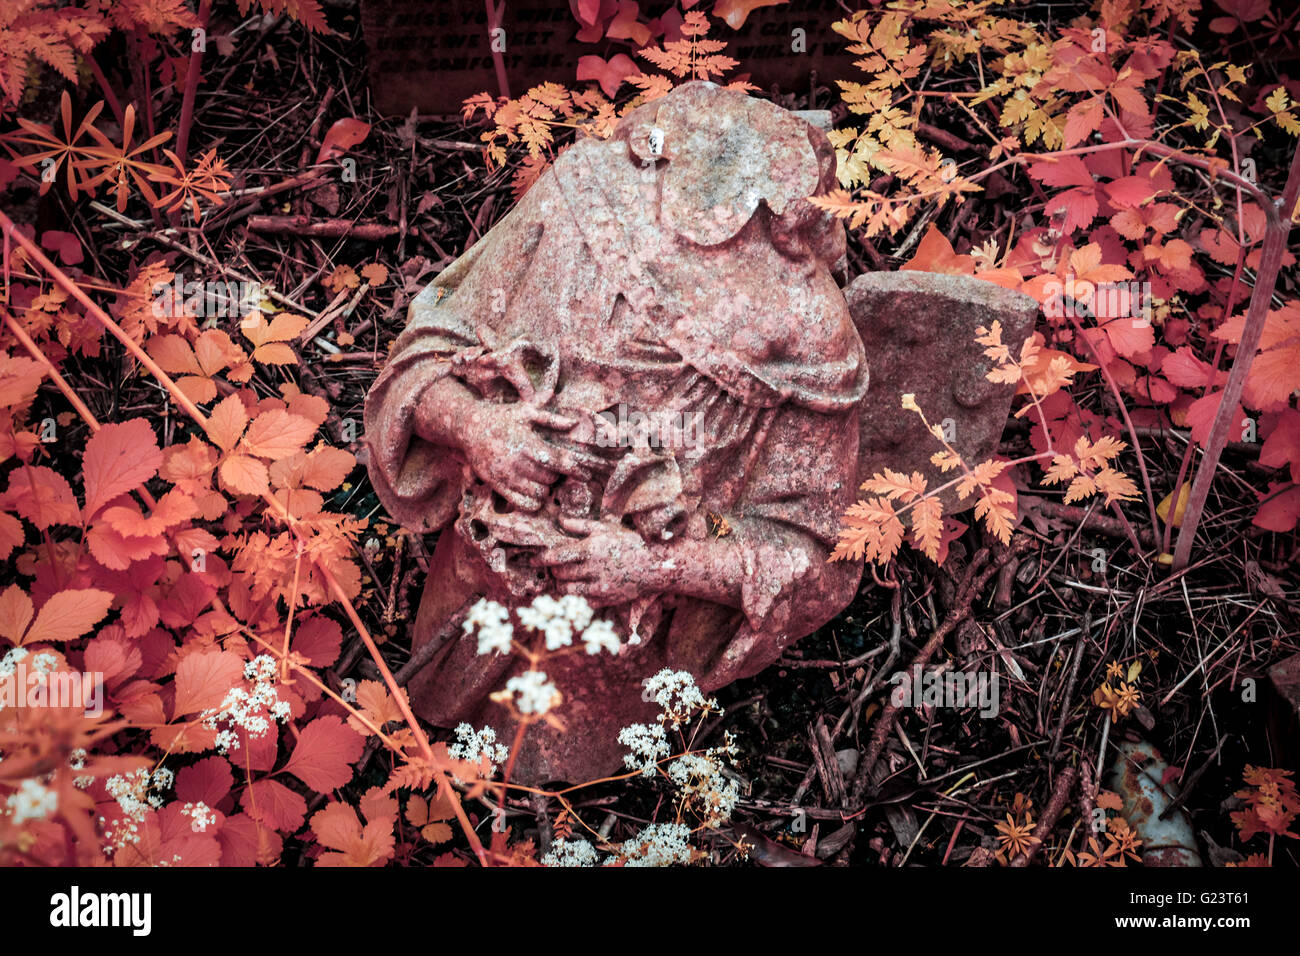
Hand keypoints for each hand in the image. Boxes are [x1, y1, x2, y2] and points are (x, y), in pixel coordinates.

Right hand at [460, 403, 599, 511]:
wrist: (468, 427)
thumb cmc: (501, 417)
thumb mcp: (525, 411)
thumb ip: (550, 419)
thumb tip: (574, 423)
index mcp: (527, 442)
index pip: (558, 460)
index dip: (575, 469)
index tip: (586, 474)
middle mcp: (517, 461)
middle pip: (550, 478)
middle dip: (556, 476)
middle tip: (554, 470)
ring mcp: (506, 475)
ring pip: (538, 493)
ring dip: (545, 489)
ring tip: (542, 479)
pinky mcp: (497, 484)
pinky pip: (521, 502)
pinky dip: (532, 502)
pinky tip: (534, 492)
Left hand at [535, 517, 662, 605]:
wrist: (655, 565)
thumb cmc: (630, 542)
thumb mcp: (606, 528)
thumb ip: (581, 525)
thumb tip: (560, 520)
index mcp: (590, 549)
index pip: (557, 557)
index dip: (542, 559)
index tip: (534, 559)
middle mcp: (592, 569)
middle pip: (560, 573)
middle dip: (553, 570)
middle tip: (552, 567)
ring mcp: (598, 586)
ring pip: (567, 590)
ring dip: (561, 585)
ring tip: (562, 579)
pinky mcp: (605, 599)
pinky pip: (582, 601)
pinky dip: (575, 596)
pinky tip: (577, 589)